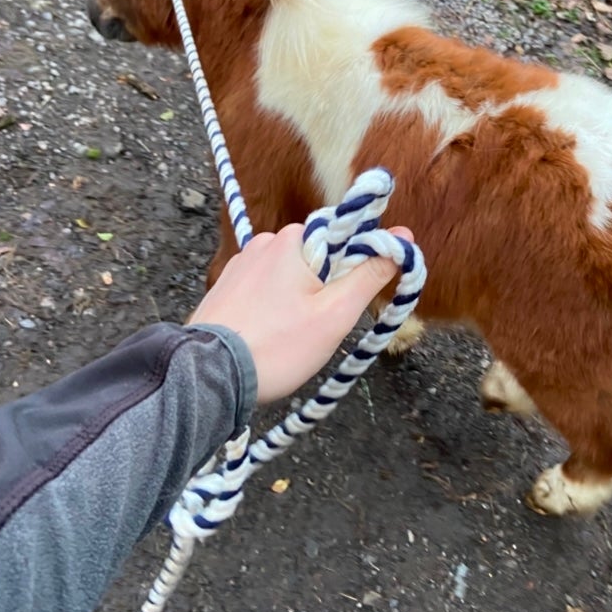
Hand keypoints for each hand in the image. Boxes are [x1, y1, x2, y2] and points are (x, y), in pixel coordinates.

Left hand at [189, 223, 412, 403]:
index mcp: (294, 239)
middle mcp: (266, 241)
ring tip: (294, 336)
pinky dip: (277, 306)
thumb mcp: (335, 314)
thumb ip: (371, 273)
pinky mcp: (227, 285)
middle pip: (319, 255)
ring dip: (303, 297)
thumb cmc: (277, 347)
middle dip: (330, 286)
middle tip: (325, 325)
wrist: (208, 376)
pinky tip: (273, 334)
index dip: (360, 265)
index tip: (357, 298)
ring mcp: (243, 262)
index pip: (345, 235)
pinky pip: (266, 287)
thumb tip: (403, 237)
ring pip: (293, 273)